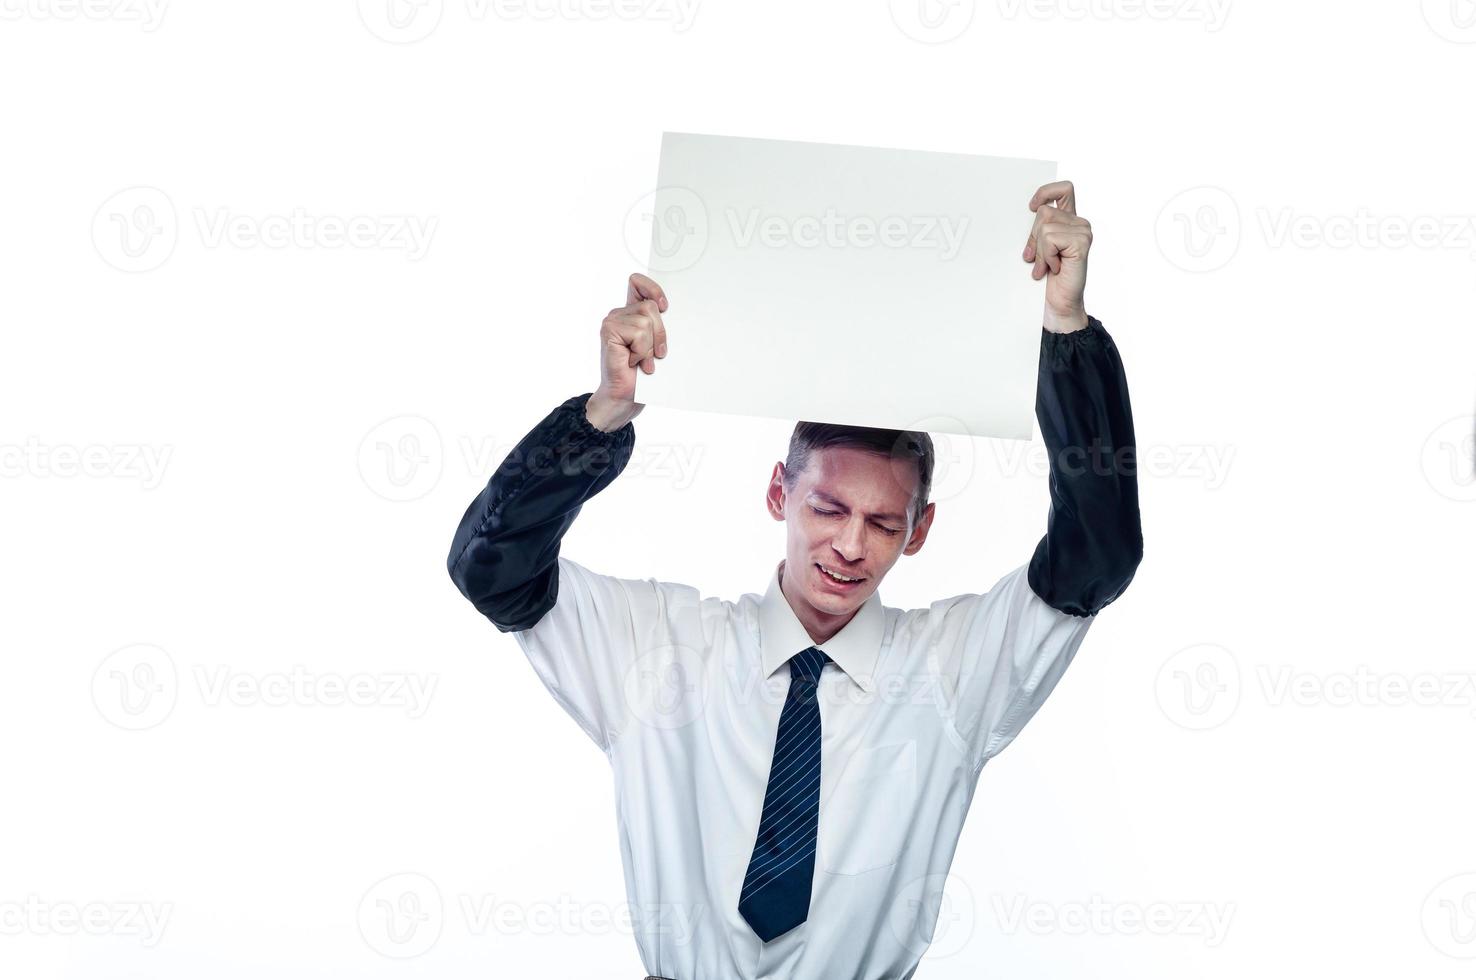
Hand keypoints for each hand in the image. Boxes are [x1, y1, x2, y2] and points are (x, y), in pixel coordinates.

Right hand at [587, 272, 668, 431]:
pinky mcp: (609, 331)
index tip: (665, 306)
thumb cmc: (642, 375)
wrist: (625, 398)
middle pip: (650, 306)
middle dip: (660, 333)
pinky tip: (633, 362)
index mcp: (630, 314)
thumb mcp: (656, 345)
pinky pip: (638, 332)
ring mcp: (612, 322)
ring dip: (650, 346)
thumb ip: (658, 325)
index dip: (652, 288)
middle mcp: (619, 314)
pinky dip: (642, 351)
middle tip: (656, 354)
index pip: (637, 282)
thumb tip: (670, 310)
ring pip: (646, 320)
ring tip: (643, 361)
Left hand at [1022, 180, 1090, 333]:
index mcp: (1070, 221)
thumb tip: (1029, 212)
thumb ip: (1039, 231)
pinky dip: (1046, 256)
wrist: (1058, 304)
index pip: (1063, 189)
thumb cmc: (1049, 280)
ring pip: (1045, 226)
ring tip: (1048, 266)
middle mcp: (1079, 224)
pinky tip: (1055, 267)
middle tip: (1036, 259)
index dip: (1046, 191)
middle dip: (1033, 237)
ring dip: (1040, 251)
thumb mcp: (1038, 250)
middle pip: (1044, 211)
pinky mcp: (1082, 242)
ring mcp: (1083, 232)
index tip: (1030, 206)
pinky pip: (1050, 238)